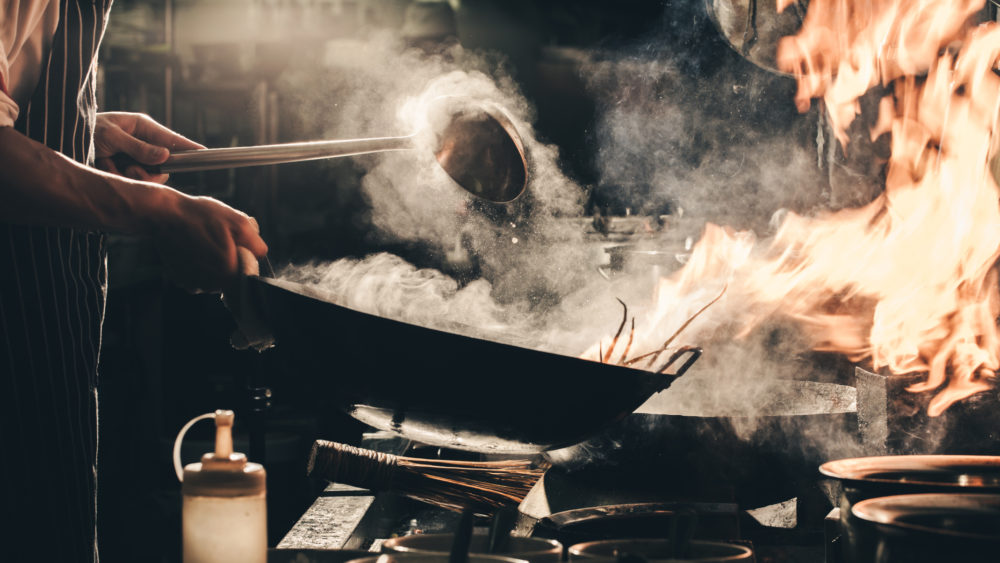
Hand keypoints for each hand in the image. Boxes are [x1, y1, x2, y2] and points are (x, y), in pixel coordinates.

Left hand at [94, 112, 203, 182]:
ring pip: (150, 176)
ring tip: (110, 165)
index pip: (172, 138)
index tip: (205, 152)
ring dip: (131, 175)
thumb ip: (138, 148)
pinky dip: (118, 177)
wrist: (62, 139)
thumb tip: (165, 156)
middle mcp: (143, 142)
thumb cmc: (86, 130)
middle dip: (147, 172)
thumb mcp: (111, 136)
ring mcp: (136, 156)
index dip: (188, 147)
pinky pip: (134, 181)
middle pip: (164, 165)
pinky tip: (105, 167)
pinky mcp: (126, 168)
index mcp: (143, 127)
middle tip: (130, 169)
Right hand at [150, 193, 267, 292]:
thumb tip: (260, 256)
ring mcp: (194, 284)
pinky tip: (193, 249)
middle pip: (232, 277)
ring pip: (216, 278)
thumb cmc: (201, 216)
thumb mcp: (239, 222)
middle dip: (231, 260)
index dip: (246, 257)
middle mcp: (211, 285)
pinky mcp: (181, 280)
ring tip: (204, 241)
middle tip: (219, 238)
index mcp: (228, 272)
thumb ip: (257, 244)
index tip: (236, 243)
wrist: (164, 214)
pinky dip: (199, 266)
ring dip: (215, 264)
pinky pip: (199, 277)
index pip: (249, 274)